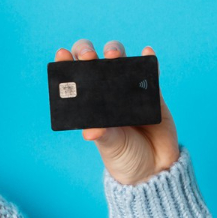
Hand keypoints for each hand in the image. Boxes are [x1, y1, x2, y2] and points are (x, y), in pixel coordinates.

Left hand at [55, 39, 180, 185]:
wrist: (154, 167)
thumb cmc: (124, 156)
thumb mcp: (110, 146)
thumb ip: (103, 135)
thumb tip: (90, 131)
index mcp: (89, 103)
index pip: (74, 78)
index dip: (66, 63)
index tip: (61, 55)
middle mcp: (106, 92)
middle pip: (94, 62)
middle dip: (88, 52)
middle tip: (88, 56)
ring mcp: (129, 89)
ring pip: (120, 60)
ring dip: (115, 50)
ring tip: (112, 54)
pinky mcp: (152, 92)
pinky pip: (150, 72)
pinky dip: (148, 59)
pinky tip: (146, 52)